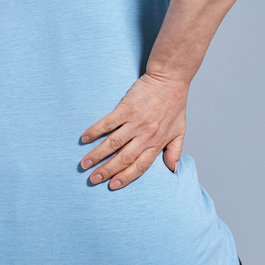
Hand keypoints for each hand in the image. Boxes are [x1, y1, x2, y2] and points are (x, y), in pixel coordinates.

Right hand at [79, 72, 187, 189]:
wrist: (170, 79)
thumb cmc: (175, 104)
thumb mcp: (180, 130)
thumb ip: (174, 151)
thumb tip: (173, 170)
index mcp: (158, 142)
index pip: (140, 166)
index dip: (126, 177)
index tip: (112, 185)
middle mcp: (146, 135)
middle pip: (123, 158)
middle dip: (107, 171)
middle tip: (93, 179)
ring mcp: (136, 122)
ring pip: (113, 143)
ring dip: (97, 154)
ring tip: (84, 163)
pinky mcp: (127, 108)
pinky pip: (108, 123)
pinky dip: (95, 131)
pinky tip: (85, 138)